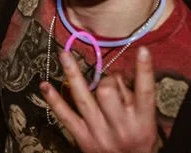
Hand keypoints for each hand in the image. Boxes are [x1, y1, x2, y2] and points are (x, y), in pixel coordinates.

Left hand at [41, 47, 160, 152]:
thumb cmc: (138, 141)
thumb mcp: (147, 123)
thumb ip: (134, 98)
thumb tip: (115, 73)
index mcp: (143, 121)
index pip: (146, 91)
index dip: (144, 70)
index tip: (141, 49)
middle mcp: (121, 126)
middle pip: (108, 91)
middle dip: (107, 80)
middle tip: (110, 82)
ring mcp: (99, 132)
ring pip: (84, 98)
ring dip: (73, 74)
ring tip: (64, 54)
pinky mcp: (83, 138)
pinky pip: (66, 116)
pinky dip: (54, 100)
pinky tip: (44, 85)